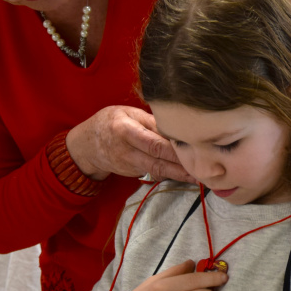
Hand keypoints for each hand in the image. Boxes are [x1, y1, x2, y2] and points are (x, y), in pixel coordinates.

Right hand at [67, 105, 193, 181]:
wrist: (86, 145)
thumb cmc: (111, 122)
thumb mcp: (128, 114)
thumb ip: (151, 121)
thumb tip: (176, 128)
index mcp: (125, 130)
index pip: (153, 143)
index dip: (174, 151)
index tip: (194, 152)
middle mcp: (126, 150)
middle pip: (157, 162)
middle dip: (181, 168)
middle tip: (203, 172)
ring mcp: (128, 165)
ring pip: (157, 171)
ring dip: (178, 175)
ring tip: (200, 177)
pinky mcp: (132, 173)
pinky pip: (153, 172)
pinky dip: (169, 174)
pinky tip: (186, 175)